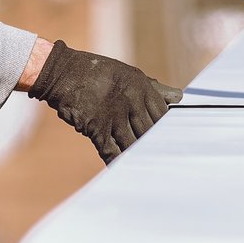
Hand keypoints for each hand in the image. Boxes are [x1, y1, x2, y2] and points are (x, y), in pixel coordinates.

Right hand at [29, 40, 180, 162]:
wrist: (63, 73)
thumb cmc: (97, 72)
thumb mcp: (129, 74)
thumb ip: (155, 88)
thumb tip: (179, 97)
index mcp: (141, 86)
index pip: (162, 112)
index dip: (168, 126)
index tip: (173, 137)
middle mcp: (130, 101)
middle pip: (151, 130)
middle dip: (157, 143)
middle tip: (166, 157)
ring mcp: (114, 116)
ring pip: (134, 142)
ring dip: (141, 154)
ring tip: (150, 167)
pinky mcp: (97, 128)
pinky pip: (111, 151)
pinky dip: (118, 162)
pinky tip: (125, 170)